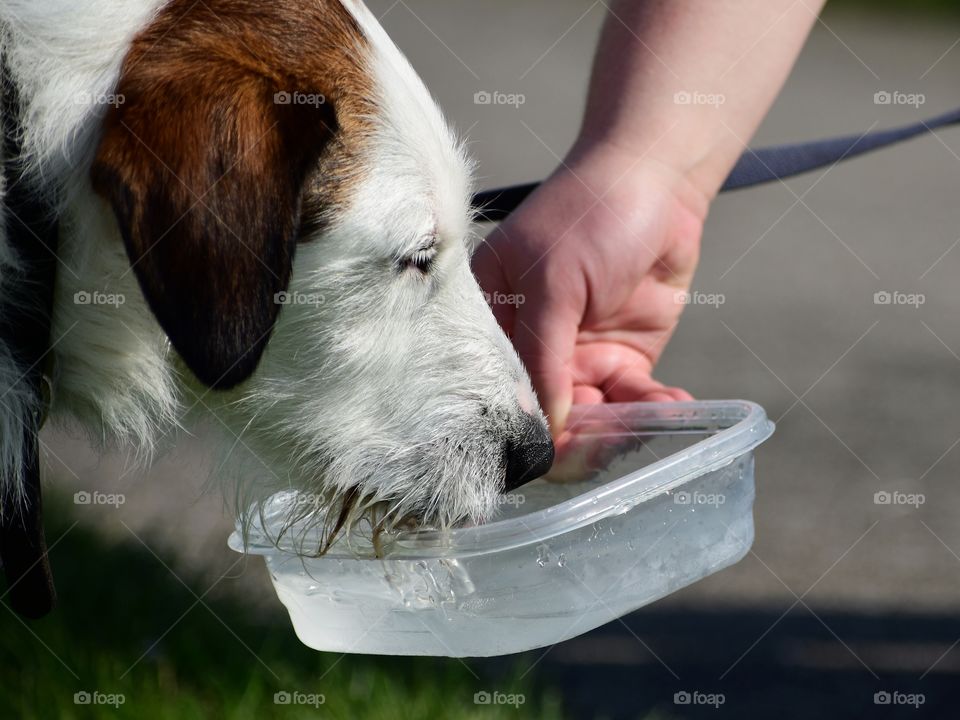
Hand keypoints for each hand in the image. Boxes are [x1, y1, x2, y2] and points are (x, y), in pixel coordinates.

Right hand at [473, 141, 710, 441]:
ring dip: (621, 429)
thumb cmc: (591, 213)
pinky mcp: (622, 359)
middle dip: (578, 437)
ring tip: (653, 414)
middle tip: (613, 437)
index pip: (496, 394)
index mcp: (493, 324)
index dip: (522, 427)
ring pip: (589, 421)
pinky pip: (631, 403)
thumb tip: (543, 431)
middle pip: (543, 419)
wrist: (659, 181)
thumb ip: (543, 357)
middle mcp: (531, 349)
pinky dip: (653, 410)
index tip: (556, 446)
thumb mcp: (554, 283)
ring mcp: (577, 356)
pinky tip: (675, 404)